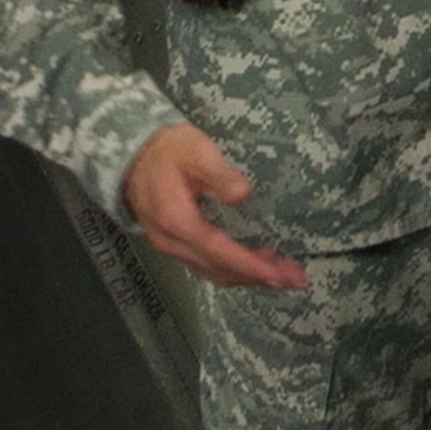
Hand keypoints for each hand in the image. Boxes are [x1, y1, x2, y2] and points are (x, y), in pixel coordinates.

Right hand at [123, 123, 306, 290]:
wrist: (134, 156)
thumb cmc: (170, 150)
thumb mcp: (196, 152)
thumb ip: (220, 174)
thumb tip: (243, 195)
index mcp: (177, 221)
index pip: (217, 251)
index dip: (248, 265)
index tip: (278, 275)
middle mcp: (171, 242)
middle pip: (219, 269)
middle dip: (258, 277)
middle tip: (296, 279)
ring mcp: (171, 247)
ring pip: (213, 272)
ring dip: (249, 277)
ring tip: (285, 275)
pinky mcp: (176, 244)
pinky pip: (207, 265)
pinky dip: (235, 269)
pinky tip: (258, 263)